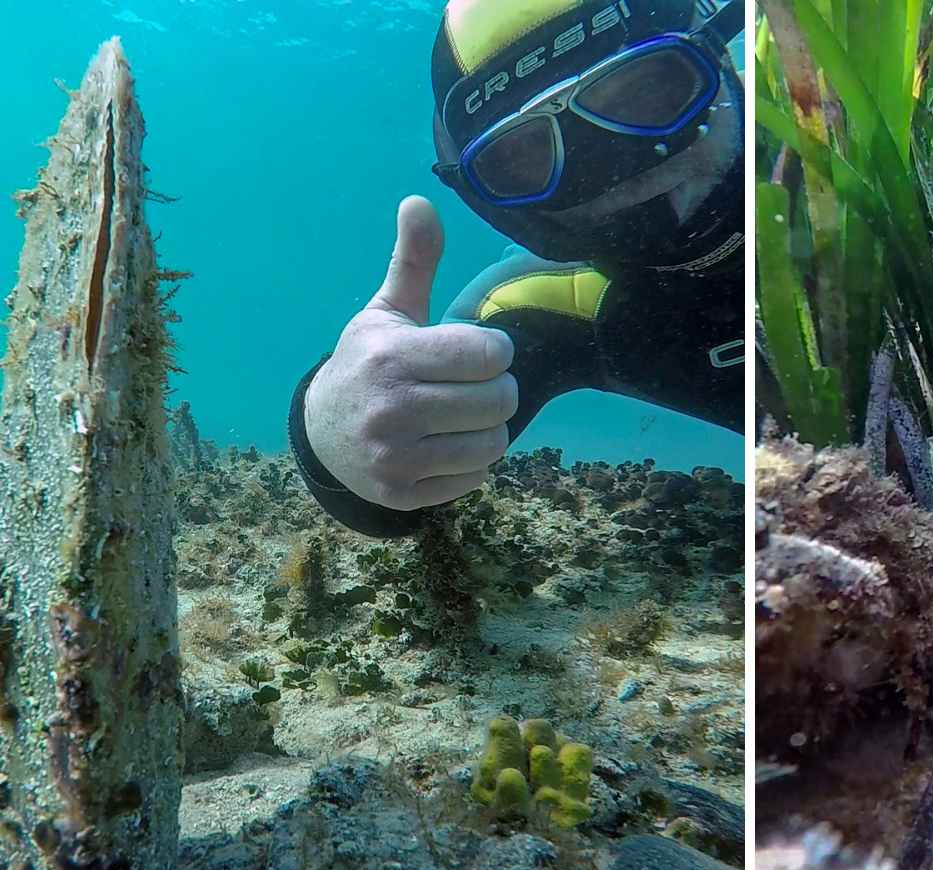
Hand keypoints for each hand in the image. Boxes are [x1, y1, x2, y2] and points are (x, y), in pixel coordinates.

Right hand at [303, 196, 517, 510]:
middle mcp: (391, 410)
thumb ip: (414, 260)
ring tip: (459, 416)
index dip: (494, 351)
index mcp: (392, 358)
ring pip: (493, 443)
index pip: (489, 355)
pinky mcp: (402, 494)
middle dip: (495, 389)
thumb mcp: (388, 312)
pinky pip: (475, 478)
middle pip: (499, 401)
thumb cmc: (369, 362)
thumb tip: (420, 199)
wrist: (321, 432)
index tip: (476, 351)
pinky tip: (443, 446)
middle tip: (472, 386)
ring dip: (487, 428)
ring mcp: (394, 457)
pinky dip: (470, 463)